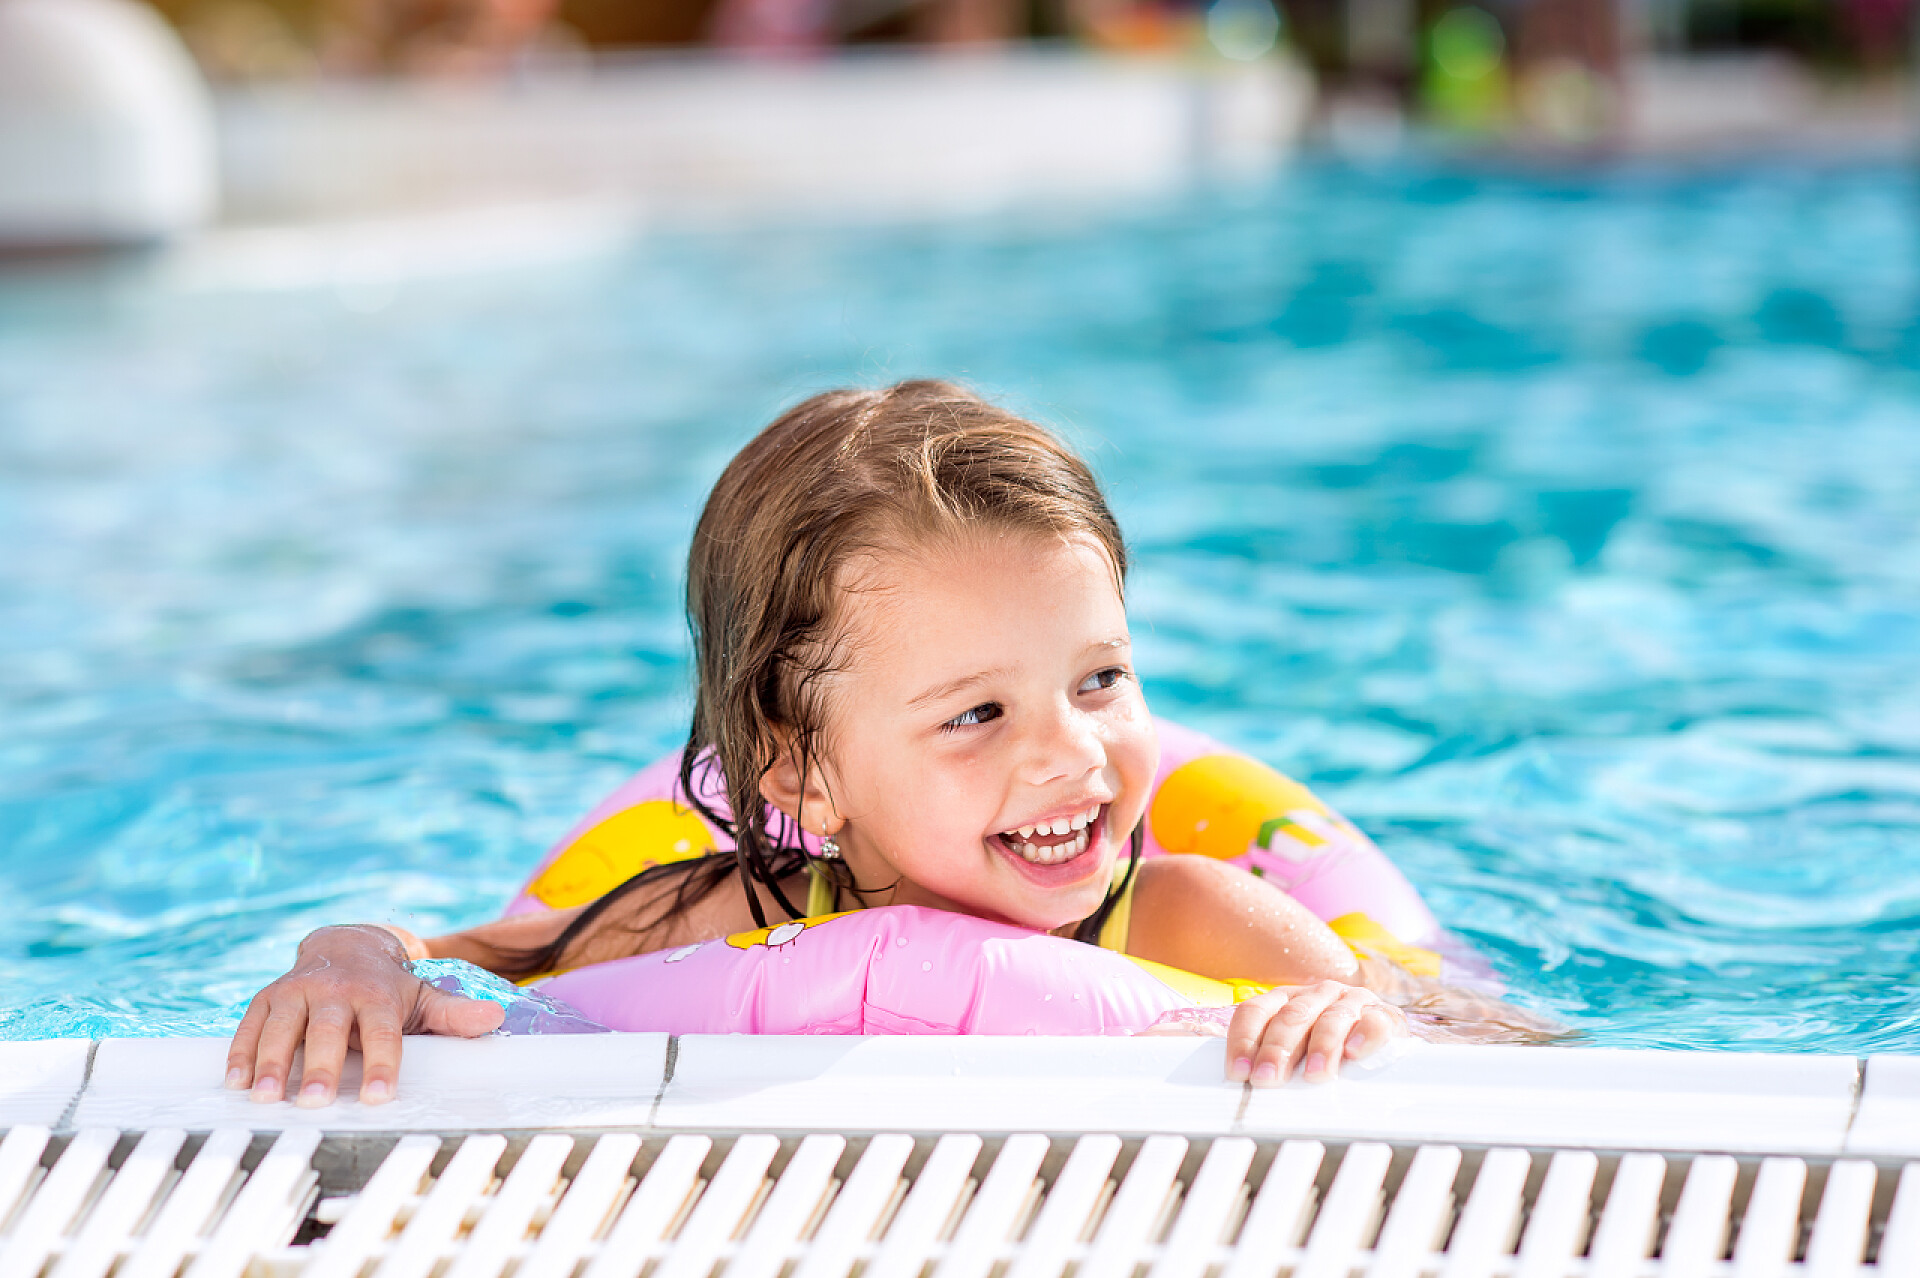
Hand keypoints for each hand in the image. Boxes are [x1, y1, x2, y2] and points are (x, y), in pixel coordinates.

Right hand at [225, 924, 503, 1106]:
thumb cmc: (389, 987)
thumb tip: (494, 1020)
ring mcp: (297, 991)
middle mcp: (335, 992)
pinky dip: (240, 1051)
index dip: (383, 1064)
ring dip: (273, 1061)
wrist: (347, 945)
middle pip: (328, 1030)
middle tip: (317, 1102)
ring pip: (283, 1026)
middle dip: (322, 1066)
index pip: (383, 1032)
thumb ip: (454, 1013)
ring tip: (266, 1096)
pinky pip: (249, 1025)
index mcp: (376, 995)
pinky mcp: (267, 997)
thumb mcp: (424, 996)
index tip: (382, 1098)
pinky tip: (235, 1082)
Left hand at [1225, 979, 1406, 1084]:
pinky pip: (1374, 1020)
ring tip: (1314, 1076)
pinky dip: (1364, 1035)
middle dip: (1276, 1049)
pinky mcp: (1384, 1014)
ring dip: (1321, 1047)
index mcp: (1286, 1000)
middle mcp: (1315, 995)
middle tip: (1266, 1079)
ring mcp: (1350, 1001)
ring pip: (1331, 1019)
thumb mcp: (1297, 1054)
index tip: (1238, 1072)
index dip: (1243, 1040)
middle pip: (1290, 1017)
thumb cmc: (1329, 1053)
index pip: (1255, 1011)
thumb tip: (1244, 1090)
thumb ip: (1274, 1065)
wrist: (1381, 1039)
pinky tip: (1354, 1052)